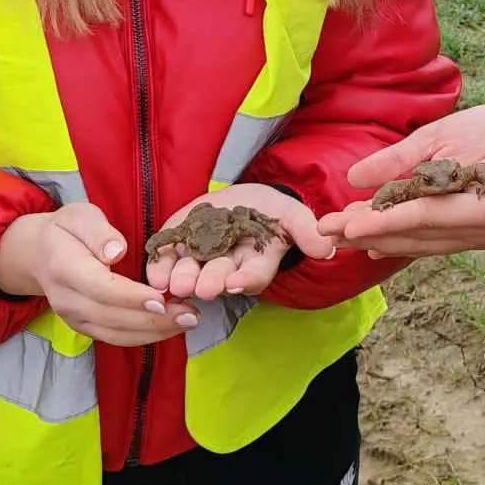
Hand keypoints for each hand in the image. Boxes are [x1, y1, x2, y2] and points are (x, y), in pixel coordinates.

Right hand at [0, 202, 192, 347]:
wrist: (39, 255)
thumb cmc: (67, 230)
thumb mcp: (79, 216)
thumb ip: (98, 231)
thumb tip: (117, 251)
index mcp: (64, 269)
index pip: (101, 288)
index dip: (132, 297)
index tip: (162, 298)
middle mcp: (67, 300)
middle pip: (113, 317)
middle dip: (154, 319)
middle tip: (190, 314)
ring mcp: (74, 319)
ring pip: (117, 333)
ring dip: (155, 331)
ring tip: (188, 321)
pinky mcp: (84, 328)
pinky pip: (116, 338)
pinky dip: (145, 336)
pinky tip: (170, 327)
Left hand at [143, 183, 335, 301]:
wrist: (241, 197)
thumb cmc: (269, 210)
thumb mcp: (291, 214)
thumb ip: (305, 229)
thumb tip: (328, 248)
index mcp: (256, 263)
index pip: (254, 275)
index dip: (246, 279)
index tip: (238, 282)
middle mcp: (227, 268)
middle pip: (220, 279)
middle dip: (211, 282)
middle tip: (204, 287)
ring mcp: (200, 259)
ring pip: (192, 274)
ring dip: (184, 279)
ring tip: (177, 283)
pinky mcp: (178, 246)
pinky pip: (167, 261)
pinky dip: (160, 268)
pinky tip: (156, 273)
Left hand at [317, 105, 484, 258]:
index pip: (433, 220)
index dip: (394, 223)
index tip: (356, 226)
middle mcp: (472, 223)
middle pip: (410, 230)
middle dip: (366, 230)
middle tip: (322, 231)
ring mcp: (466, 218)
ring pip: (410, 229)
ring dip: (370, 229)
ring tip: (330, 232)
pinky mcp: (464, 205)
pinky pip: (420, 219)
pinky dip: (391, 225)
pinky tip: (365, 232)